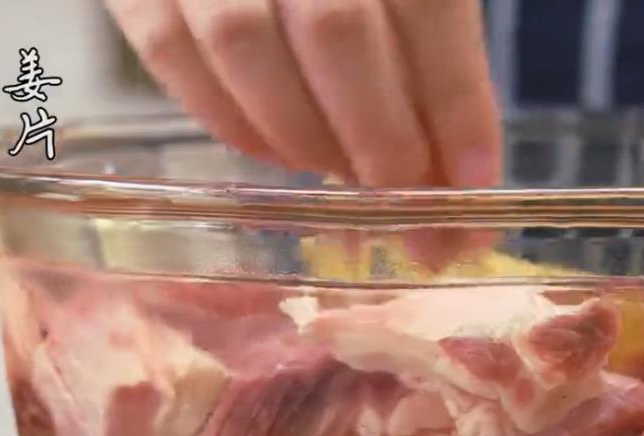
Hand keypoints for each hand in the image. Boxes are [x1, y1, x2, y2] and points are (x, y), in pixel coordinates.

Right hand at [105, 0, 501, 187]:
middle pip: (337, 31)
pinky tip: (268, 149)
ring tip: (334, 170)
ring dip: (302, 134)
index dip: (454, 105)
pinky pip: (171, 53)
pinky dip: (228, 119)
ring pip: (245, 44)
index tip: (472, 183)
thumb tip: (454, 172)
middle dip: (379, 141)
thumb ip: (427, 58)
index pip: (429, 10)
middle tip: (401, 209)